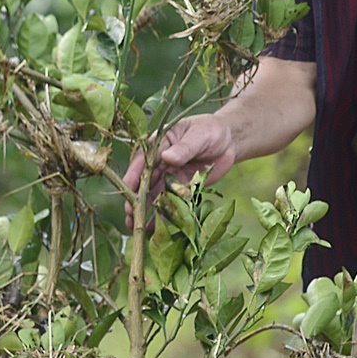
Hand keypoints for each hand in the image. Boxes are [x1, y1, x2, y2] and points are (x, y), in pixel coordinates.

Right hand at [122, 115, 236, 218]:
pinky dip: (165, 214)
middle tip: (130, 214)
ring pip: (155, 195)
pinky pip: (172, 203)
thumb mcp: (199, 135)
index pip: (143, 160)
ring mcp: (171, 176)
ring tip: (137, 226)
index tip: (127, 188)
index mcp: (160, 144)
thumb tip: (166, 158)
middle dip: (137, 198)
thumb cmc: (211, 130)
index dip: (134, 175)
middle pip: (145, 182)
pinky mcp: (182, 188)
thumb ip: (184, 147)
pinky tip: (156, 227)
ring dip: (147, 210)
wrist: (229, 141)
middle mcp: (161, 162)